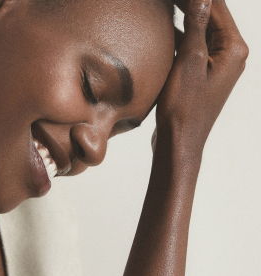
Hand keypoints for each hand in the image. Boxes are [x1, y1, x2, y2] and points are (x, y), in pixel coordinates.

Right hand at [155, 0, 247, 161]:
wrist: (179, 141)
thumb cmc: (184, 108)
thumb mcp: (189, 62)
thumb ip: (196, 26)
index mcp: (233, 49)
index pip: (216, 7)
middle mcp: (230, 55)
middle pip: (210, 17)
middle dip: (188, 4)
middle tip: (164, 2)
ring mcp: (216, 66)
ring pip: (199, 32)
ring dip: (182, 19)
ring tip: (162, 8)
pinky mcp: (202, 75)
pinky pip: (193, 48)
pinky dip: (180, 38)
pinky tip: (163, 32)